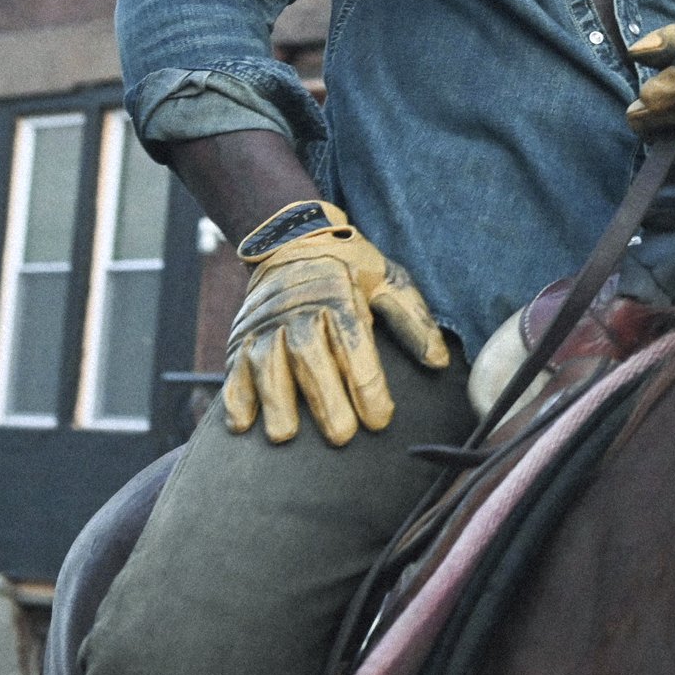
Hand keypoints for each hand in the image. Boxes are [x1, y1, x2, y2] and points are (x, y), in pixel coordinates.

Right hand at [221, 202, 449, 445]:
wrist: (291, 238)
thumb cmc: (349, 267)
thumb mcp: (387, 280)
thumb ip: (412, 319)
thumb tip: (440, 362)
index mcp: (338, 296)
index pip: (354, 343)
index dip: (367, 384)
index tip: (380, 419)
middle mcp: (298, 310)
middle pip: (308, 356)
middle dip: (325, 398)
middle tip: (342, 436)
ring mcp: (264, 324)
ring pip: (266, 363)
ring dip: (275, 400)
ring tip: (285, 436)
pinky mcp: (240, 337)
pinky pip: (234, 368)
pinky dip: (235, 396)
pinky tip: (243, 424)